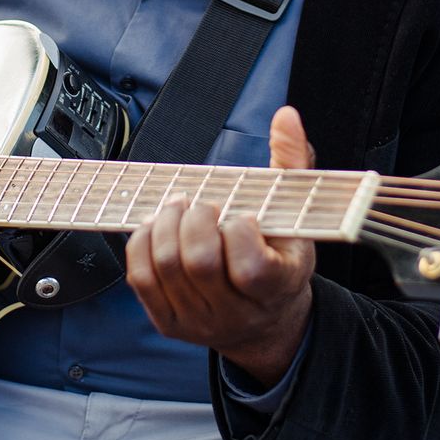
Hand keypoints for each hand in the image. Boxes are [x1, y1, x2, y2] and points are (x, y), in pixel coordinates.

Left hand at [125, 104, 315, 387]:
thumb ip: (292, 162)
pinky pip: (141, 279)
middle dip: (195, 221)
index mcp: (276, 288)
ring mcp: (200, 321)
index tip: (242, 216)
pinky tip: (159, 228)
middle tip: (202, 206)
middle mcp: (237, 314)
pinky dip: (143, 244)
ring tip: (180, 209)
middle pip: (200, 264)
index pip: (251, 268)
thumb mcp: (297, 214)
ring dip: (167, 225)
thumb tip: (286, 116)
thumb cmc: (281, 258)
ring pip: (167, 267)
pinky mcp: (170, 323)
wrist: (266, 319)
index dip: (240, 233)